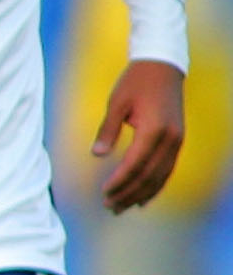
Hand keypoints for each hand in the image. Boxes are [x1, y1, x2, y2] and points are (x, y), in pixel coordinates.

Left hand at [94, 58, 186, 213]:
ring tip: (122, 207)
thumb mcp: (116, 103)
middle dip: (128, 193)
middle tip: (109, 207)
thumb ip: (107, 130)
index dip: (119, 181)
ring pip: (160, 176)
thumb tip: (97, 155)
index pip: (135, 164)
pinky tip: (143, 198)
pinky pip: (167, 169)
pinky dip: (155, 185)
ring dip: (141, 194)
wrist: (162, 67)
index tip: (104, 193)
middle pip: (148, 175)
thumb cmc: (135, 82)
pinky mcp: (177, 140)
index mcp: (154, 129)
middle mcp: (170, 139)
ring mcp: (177, 141)